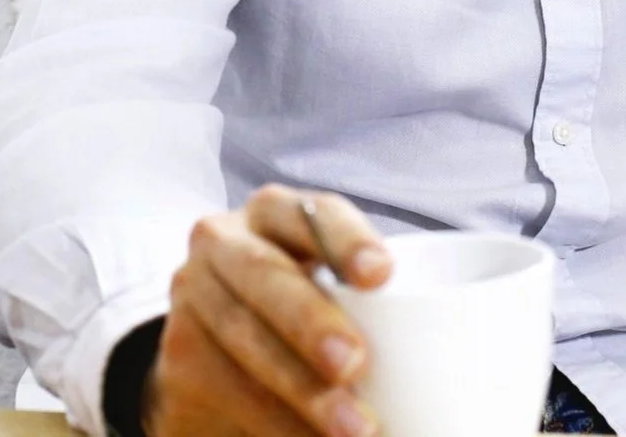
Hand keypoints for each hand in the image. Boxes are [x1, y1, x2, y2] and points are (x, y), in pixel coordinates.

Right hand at [143, 184, 392, 436]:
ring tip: (351, 426)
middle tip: (356, 363)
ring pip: (244, 339)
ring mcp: (192, 296)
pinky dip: (275, 421)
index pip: (311, 213)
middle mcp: (224, 242)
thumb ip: (362, 292)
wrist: (215, 347)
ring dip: (299, 390)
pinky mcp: (177, 357)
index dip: (345, 240)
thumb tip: (448, 333)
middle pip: (266, 275)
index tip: (382, 275)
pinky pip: (225, 389)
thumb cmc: (298, 301)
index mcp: (273, 211)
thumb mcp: (324, 278)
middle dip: (310, 321)